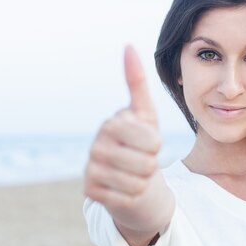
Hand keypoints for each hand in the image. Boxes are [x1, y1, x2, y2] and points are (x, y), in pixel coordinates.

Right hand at [84, 45, 161, 209]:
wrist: (131, 179)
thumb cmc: (141, 144)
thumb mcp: (145, 115)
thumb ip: (137, 83)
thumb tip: (128, 46)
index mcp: (110, 124)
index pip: (151, 141)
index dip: (156, 146)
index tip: (146, 143)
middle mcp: (96, 146)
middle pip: (145, 163)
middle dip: (150, 166)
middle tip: (141, 162)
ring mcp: (90, 169)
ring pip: (136, 183)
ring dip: (142, 183)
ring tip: (134, 175)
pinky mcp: (90, 192)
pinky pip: (126, 199)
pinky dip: (132, 197)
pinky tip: (125, 190)